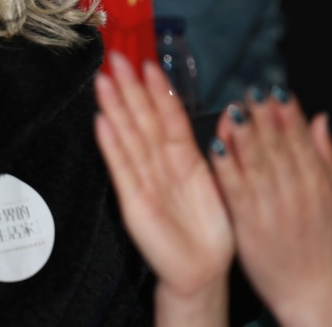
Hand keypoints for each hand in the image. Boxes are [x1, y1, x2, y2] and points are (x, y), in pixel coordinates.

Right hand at [94, 52, 232, 323]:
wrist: (201, 271)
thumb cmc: (210, 229)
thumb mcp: (220, 181)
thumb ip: (219, 147)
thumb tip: (229, 113)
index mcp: (183, 159)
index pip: (167, 116)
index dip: (158, 90)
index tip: (147, 63)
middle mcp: (160, 165)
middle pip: (142, 121)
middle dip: (129, 89)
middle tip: (116, 59)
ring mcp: (144, 180)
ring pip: (129, 137)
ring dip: (114, 108)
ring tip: (103, 81)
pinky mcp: (134, 201)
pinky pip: (122, 169)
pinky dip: (111, 146)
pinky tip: (102, 123)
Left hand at [211, 89, 331, 326]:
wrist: (311, 290)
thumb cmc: (319, 243)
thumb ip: (323, 156)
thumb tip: (321, 118)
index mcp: (316, 183)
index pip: (300, 141)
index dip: (287, 113)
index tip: (275, 88)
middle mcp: (295, 191)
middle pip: (277, 146)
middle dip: (263, 116)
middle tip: (250, 89)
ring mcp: (271, 206)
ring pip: (256, 163)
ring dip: (243, 134)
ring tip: (233, 109)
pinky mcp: (248, 222)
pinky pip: (234, 189)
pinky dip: (226, 166)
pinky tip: (216, 146)